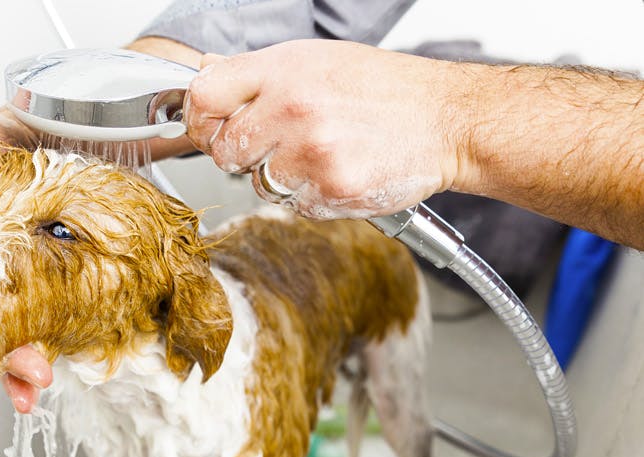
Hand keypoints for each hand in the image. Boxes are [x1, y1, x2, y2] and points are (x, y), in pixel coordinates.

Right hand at [0, 71, 51, 412]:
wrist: (90, 121)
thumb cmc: (20, 124)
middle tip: (21, 376)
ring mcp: (23, 271)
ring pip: (14, 327)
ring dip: (23, 359)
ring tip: (39, 379)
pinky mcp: (62, 274)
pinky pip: (53, 316)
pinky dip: (57, 341)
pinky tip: (66, 360)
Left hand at [182, 39, 464, 218]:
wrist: (447, 119)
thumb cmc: (382, 87)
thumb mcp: (313, 59)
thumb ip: (255, 72)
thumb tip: (204, 75)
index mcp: (283, 70)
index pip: (204, 96)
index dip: (201, 117)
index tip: (212, 125)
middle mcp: (293, 108)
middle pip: (224, 149)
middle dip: (244, 152)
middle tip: (280, 141)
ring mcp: (313, 152)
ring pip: (257, 182)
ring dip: (279, 176)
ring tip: (319, 152)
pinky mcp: (332, 189)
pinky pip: (293, 205)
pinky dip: (310, 196)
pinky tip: (337, 170)